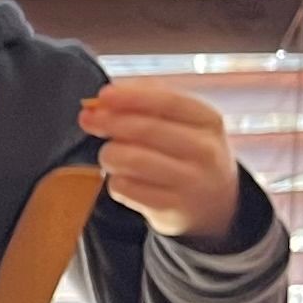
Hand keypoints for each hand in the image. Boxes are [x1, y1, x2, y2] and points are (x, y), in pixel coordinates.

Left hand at [82, 80, 247, 242]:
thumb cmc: (187, 151)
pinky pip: (124, 188)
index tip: (103, 94)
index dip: (132, 97)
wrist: (214, 203)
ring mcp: (190, 182)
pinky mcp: (170, 208)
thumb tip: (107, 98)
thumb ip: (149, 101)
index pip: (169, 102)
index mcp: (209, 121)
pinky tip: (123, 178)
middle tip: (88, 119)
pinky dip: (115, 180)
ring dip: (110, 153)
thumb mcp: (183, 121)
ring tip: (111, 154)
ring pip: (131, 159)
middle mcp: (205, 151)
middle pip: (146, 130)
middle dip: (110, 122)